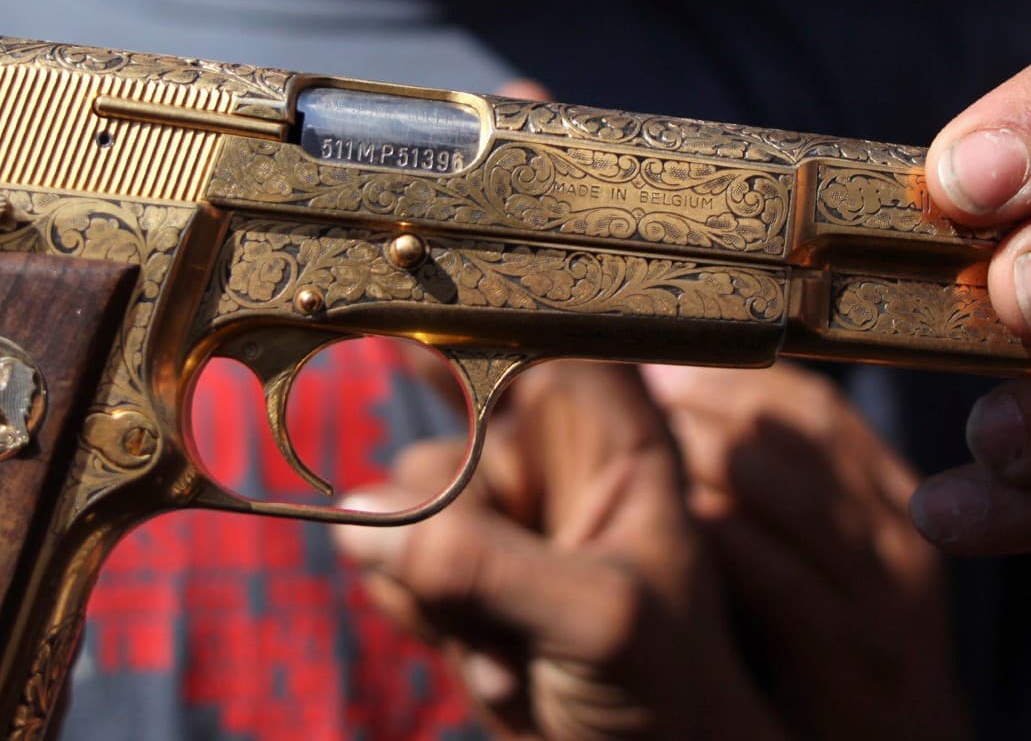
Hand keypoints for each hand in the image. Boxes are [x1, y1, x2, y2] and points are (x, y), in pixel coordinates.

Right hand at [331, 362, 784, 740]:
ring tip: (514, 650)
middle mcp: (554, 464)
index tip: (409, 342)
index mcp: (616, 439)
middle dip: (448, 522)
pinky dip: (419, 618)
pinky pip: (387, 565)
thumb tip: (358, 522)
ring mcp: (500, 522)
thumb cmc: (672, 694)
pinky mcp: (456, 577)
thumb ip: (485, 565)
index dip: (475, 335)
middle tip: (496, 595)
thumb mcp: (597, 621)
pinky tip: (487, 659)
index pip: (538, 344)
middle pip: (448, 437)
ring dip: (436, 589)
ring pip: (401, 508)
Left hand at [642, 363, 968, 740]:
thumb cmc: (832, 669)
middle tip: (630, 382)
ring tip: (636, 437)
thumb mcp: (822, 567)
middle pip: (796, 426)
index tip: (656, 352)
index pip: (810, 403)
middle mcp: (899, 532)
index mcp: (889, 500)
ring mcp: (884, 593)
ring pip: (781, 483)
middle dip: (707, 397)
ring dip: (700, 449)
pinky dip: (714, 532)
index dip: (732, 369)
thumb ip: (773, 497)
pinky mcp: (853, 654)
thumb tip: (676, 407)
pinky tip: (665, 516)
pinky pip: (773, 570)